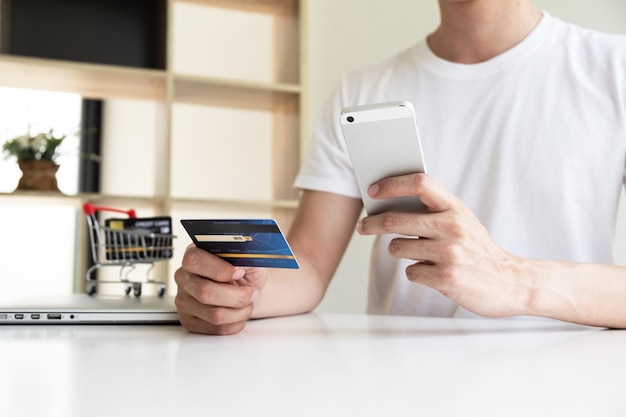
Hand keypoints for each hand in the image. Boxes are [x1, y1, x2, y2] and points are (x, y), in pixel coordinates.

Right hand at [174, 245, 267, 333]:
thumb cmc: (244, 270)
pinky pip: (215, 328)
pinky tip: (239, 314)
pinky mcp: (189, 321)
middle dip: (237, 296)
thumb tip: (239, 265)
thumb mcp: (246, 256)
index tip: (240, 273)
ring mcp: (183, 300)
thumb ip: (241, 256)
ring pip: (214, 314)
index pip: (195, 261)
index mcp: (194, 254)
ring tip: (248, 303)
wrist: (245, 287)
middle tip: (252, 293)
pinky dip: (235, 323)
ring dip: (240, 311)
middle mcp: (184, 277)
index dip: (219, 270)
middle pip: (205, 292)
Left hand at [357, 173, 529, 317]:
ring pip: (397, 248)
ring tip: (419, 254)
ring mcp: (449, 253)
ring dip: (400, 251)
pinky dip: (417, 272)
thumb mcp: (462, 221)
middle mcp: (453, 227)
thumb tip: (389, 202)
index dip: (392, 184)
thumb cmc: (478, 250)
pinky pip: (411, 272)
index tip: (372, 190)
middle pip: (395, 219)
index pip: (419, 183)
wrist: (512, 283)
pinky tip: (434, 272)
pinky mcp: (446, 278)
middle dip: (372, 223)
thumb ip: (434, 210)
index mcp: (456, 208)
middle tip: (364, 226)